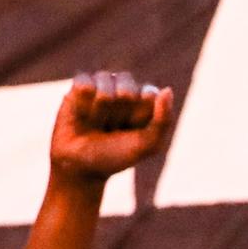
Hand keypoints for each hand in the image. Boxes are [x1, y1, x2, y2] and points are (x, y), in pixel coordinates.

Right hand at [49, 72, 176, 181]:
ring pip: (105, 82)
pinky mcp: (80, 85)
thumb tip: (167, 90)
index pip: (149, 95)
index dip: (138, 116)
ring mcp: (103, 84)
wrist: (80, 166)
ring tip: (96, 123)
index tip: (131, 131)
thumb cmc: (115, 156)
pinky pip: (84, 83)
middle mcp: (126, 87)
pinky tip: (82, 114)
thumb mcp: (146, 145)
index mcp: (146, 100)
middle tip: (112, 129)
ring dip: (100, 109)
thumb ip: (163, 120)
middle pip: (127, 89)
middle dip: (119, 113)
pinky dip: (83, 102)